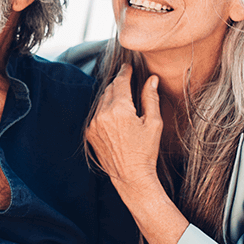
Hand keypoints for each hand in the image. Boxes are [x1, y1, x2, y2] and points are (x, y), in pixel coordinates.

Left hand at [85, 64, 162, 188]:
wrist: (131, 177)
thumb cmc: (146, 150)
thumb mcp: (154, 123)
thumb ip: (150, 98)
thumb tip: (152, 79)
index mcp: (120, 110)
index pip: (120, 82)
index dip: (125, 72)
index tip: (128, 66)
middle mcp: (103, 115)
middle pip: (109, 89)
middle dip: (118, 84)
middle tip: (127, 80)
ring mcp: (93, 125)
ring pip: (101, 101)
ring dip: (111, 97)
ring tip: (122, 99)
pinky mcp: (89, 133)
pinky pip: (96, 114)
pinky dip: (104, 110)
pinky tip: (115, 116)